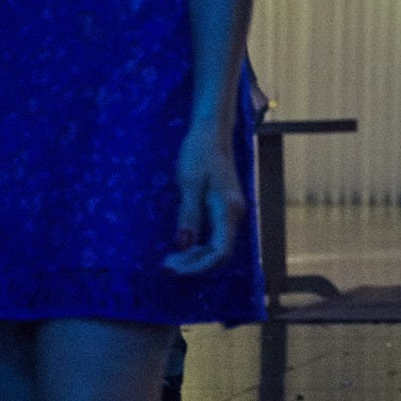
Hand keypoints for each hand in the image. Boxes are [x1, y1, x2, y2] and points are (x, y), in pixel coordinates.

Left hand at [163, 126, 246, 275]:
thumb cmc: (198, 153)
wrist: (211, 132)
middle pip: (220, 252)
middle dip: (194, 264)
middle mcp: (235, 214)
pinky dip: (199, 246)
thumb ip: (188, 216)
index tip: (173, 269)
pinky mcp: (225, 208)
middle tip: (166, 265)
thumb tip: (183, 245)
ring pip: (218, 245)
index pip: (219, 251)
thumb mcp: (189, 183)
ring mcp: (231, 211)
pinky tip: (182, 246)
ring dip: (195, 256)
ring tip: (171, 258)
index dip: (198, 266)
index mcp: (227, 209)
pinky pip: (215, 236)